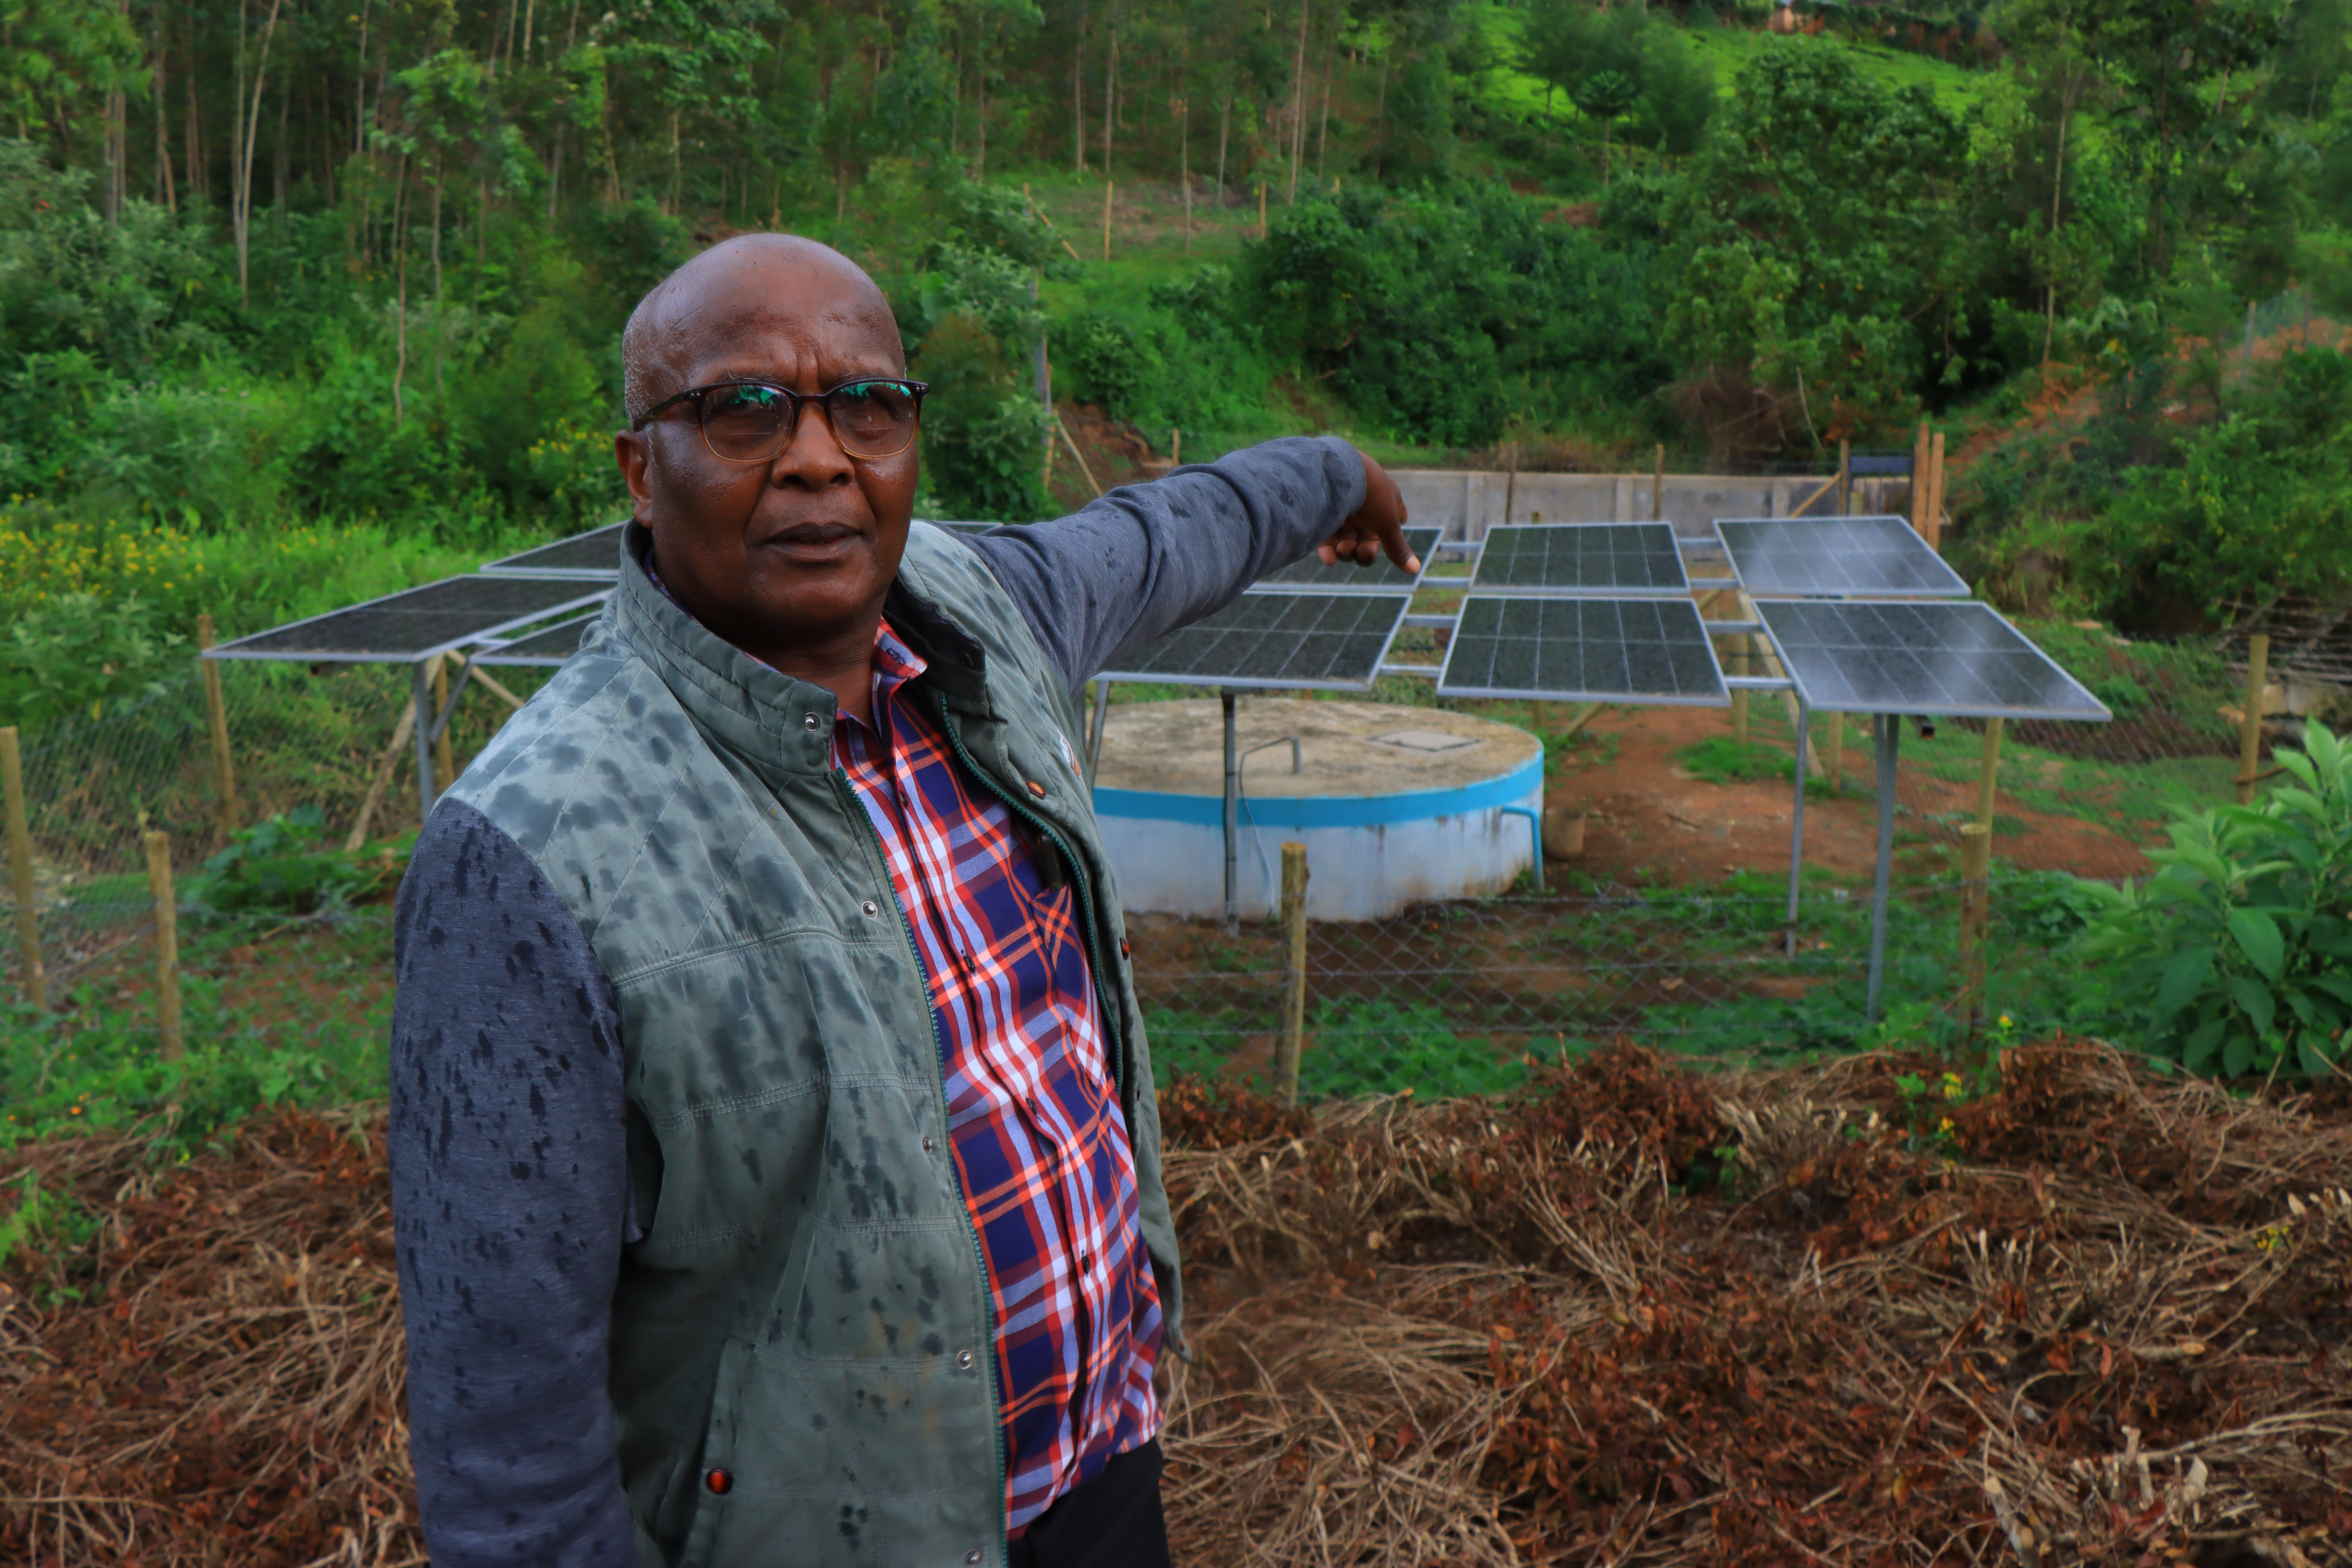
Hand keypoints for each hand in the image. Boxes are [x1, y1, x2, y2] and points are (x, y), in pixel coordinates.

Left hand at [1315, 450, 1418, 573]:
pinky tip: (1330, 559)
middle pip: (1368, 538)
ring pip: (1347, 540)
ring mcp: (1343, 509)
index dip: (1389, 537)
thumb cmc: (1371, 496)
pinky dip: (1329, 551)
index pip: (1394, 522)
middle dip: (1365, 550)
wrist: (1336, 473)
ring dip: (1347, 551)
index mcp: (1386, 500)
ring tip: (1343, 549)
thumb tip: (1416, 570)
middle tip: (1361, 552)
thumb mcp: (1388, 524)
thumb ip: (1398, 548)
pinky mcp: (1323, 514)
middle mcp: (1365, 505)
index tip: (1383, 540)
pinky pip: (1327, 538)